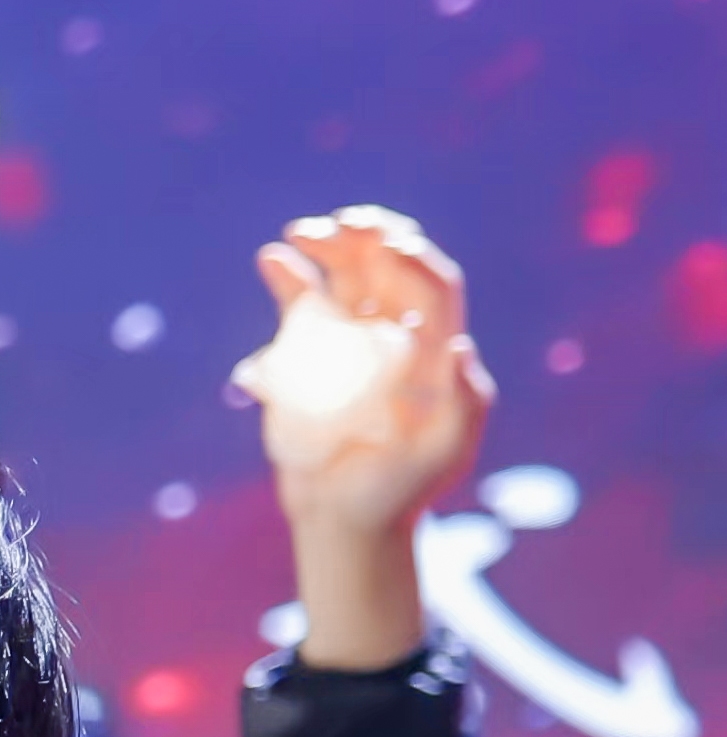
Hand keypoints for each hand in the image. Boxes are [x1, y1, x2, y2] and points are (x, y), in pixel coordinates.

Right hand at [241, 207, 490, 547]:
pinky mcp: (308, 350)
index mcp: (436, 349)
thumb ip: (464, 405)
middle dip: (371, 238)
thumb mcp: (444, 454)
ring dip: (328, 245)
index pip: (435, 288)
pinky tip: (273, 258)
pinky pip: (301, 303)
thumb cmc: (402, 488)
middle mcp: (398, 331)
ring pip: (346, 273)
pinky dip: (289, 276)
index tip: (389, 247)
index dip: (416, 262)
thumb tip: (460, 347)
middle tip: (346, 223)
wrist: (345, 513)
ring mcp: (352, 337)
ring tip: (301, 232)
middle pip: (390, 267)